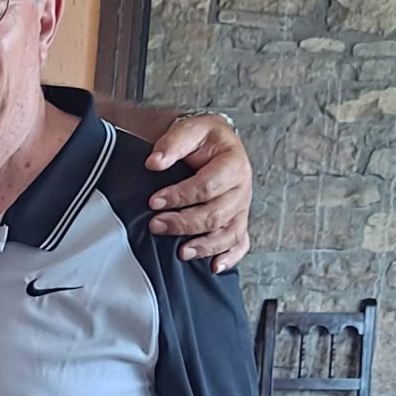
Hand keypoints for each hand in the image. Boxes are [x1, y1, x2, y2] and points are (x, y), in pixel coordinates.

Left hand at [145, 113, 251, 270]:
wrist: (210, 144)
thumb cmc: (201, 139)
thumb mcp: (189, 129)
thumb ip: (173, 143)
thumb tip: (155, 162)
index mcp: (234, 163)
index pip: (207, 186)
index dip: (180, 195)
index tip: (154, 201)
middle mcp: (242, 188)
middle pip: (216, 214)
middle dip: (184, 223)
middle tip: (156, 225)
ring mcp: (242, 208)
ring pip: (228, 233)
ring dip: (204, 246)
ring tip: (181, 253)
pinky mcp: (238, 221)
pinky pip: (240, 243)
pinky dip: (230, 257)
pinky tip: (214, 267)